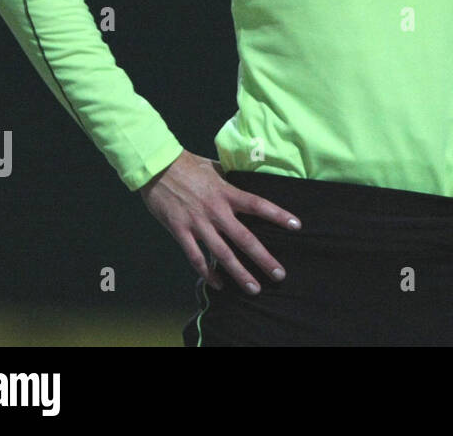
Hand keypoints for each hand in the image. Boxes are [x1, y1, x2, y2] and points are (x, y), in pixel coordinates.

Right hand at [139, 149, 301, 295]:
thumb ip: (232, 178)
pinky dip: (207, 273)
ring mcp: (197, 223)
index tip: (296, 226)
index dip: (278, 215)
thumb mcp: (215, 167)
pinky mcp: (179, 231)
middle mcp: (215, 211)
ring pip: (222, 254)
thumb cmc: (188, 164)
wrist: (156, 166)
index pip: (258, 205)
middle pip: (244, 238)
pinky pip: (195, 257)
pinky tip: (219, 284)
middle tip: (279, 274)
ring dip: (239, 273)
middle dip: (263, 258)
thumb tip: (249, 178)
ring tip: (254, 289)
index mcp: (227, 192)